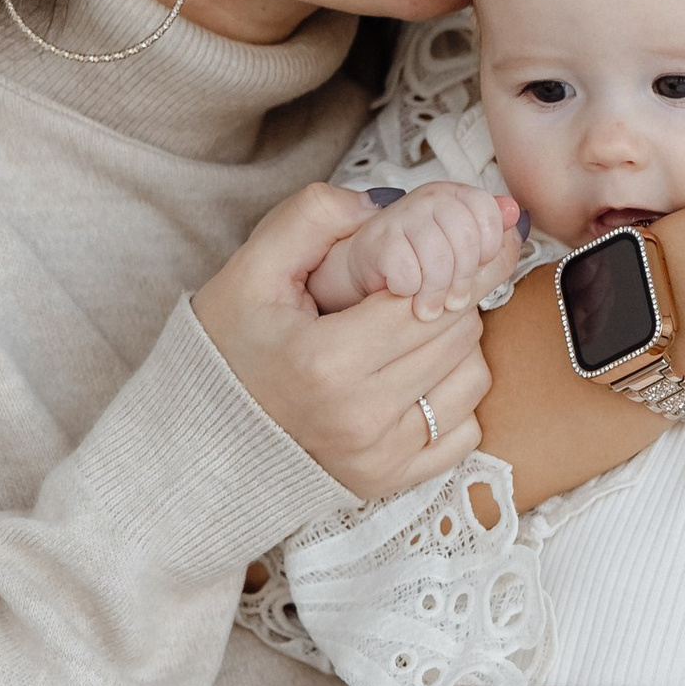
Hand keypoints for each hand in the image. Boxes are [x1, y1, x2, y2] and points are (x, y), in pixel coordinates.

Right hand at [195, 186, 492, 497]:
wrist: (199, 441)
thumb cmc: (226, 350)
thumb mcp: (251, 270)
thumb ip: (313, 219)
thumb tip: (385, 204)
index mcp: (325, 361)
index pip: (431, 299)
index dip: (464, 261)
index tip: (484, 234)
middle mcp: (359, 417)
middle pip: (458, 333)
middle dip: (454, 295)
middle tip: (429, 279)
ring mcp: (379, 456)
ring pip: (473, 378)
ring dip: (459, 344)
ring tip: (415, 329)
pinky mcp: (391, 481)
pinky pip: (466, 429)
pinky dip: (455, 397)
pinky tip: (417, 377)